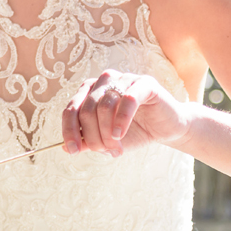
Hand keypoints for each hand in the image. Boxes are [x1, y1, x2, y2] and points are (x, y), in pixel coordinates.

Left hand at [61, 69, 196, 156]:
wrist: (167, 129)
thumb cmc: (135, 132)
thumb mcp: (107, 140)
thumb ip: (87, 141)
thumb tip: (64, 147)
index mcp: (91, 91)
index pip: (71, 108)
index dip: (69, 130)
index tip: (72, 150)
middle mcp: (105, 80)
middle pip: (87, 109)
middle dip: (93, 136)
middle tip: (105, 151)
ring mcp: (125, 79)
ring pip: (104, 105)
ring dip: (107, 133)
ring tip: (116, 148)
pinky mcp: (145, 83)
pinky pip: (128, 99)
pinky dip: (121, 120)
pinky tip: (121, 134)